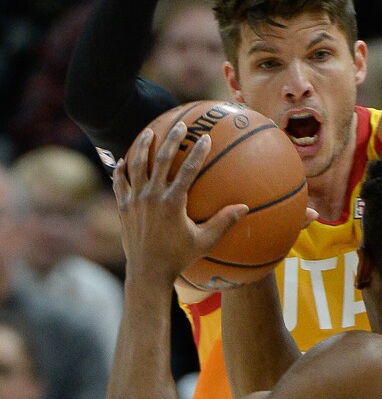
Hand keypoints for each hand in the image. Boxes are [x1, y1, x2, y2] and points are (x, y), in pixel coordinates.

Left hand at [113, 122, 247, 284]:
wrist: (147, 273)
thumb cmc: (178, 258)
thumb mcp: (204, 241)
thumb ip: (223, 222)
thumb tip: (244, 208)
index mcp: (173, 202)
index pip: (188, 170)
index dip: (197, 152)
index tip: (206, 138)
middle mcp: (152, 197)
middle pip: (161, 160)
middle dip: (171, 139)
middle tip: (180, 125)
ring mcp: (135, 200)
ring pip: (137, 165)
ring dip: (143, 146)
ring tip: (149, 131)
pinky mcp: (123, 207)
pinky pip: (120, 182)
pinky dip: (122, 169)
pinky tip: (124, 160)